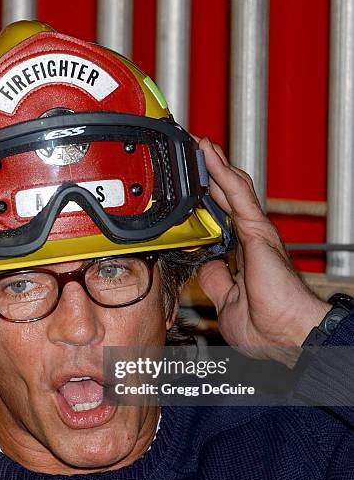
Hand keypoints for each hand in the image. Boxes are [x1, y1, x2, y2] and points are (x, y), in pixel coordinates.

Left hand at [196, 138, 329, 365]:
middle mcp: (253, 239)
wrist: (287, 334)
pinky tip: (209, 155)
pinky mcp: (258, 231)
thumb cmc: (267, 327)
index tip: (192, 190)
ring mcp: (257, 233)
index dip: (208, 202)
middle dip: (211, 176)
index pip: (223, 219)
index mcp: (245, 256)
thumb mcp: (227, 301)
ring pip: (233, 189)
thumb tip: (206, 266)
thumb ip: (216, 279)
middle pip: (228, 197)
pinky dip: (222, 173)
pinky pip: (237, 195)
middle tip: (195, 154)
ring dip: (215, 166)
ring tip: (200, 145)